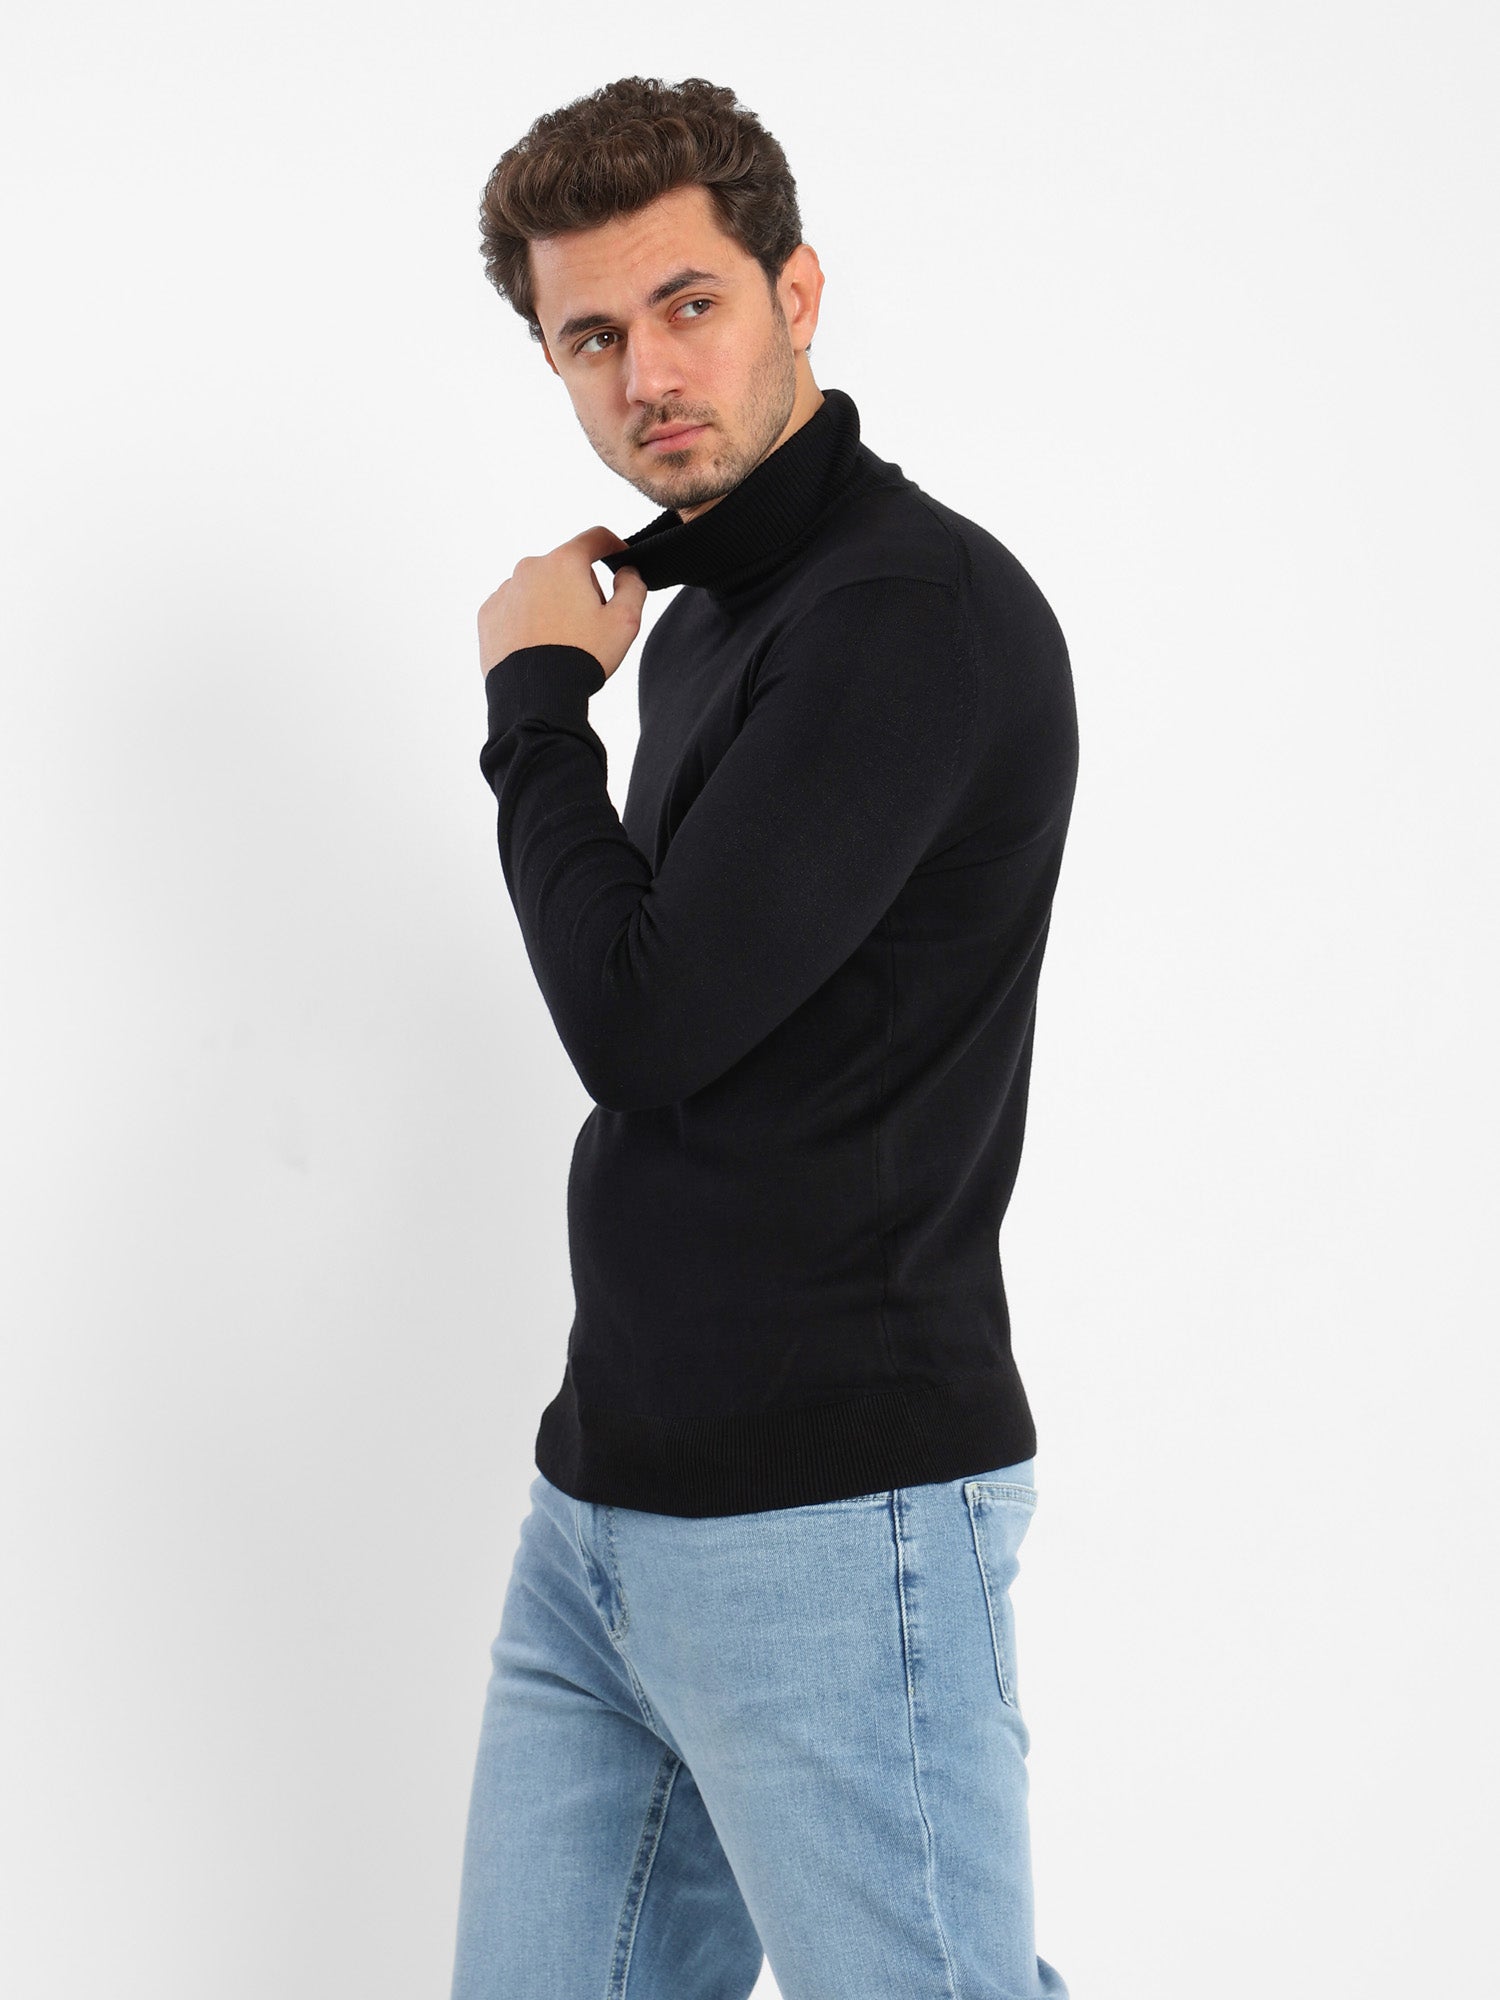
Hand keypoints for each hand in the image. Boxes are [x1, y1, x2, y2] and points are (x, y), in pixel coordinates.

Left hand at [478, 525, 647, 682]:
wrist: (535, 696)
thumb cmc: (581, 657)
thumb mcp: (625, 622)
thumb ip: (633, 586)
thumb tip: (626, 571)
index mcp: (564, 563)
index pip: (594, 538)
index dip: (613, 544)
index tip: (619, 555)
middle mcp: (529, 568)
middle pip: (565, 567)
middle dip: (581, 587)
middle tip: (591, 624)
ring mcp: (505, 591)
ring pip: (538, 588)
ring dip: (553, 604)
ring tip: (561, 640)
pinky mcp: (489, 615)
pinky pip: (515, 608)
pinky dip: (528, 620)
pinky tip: (539, 645)